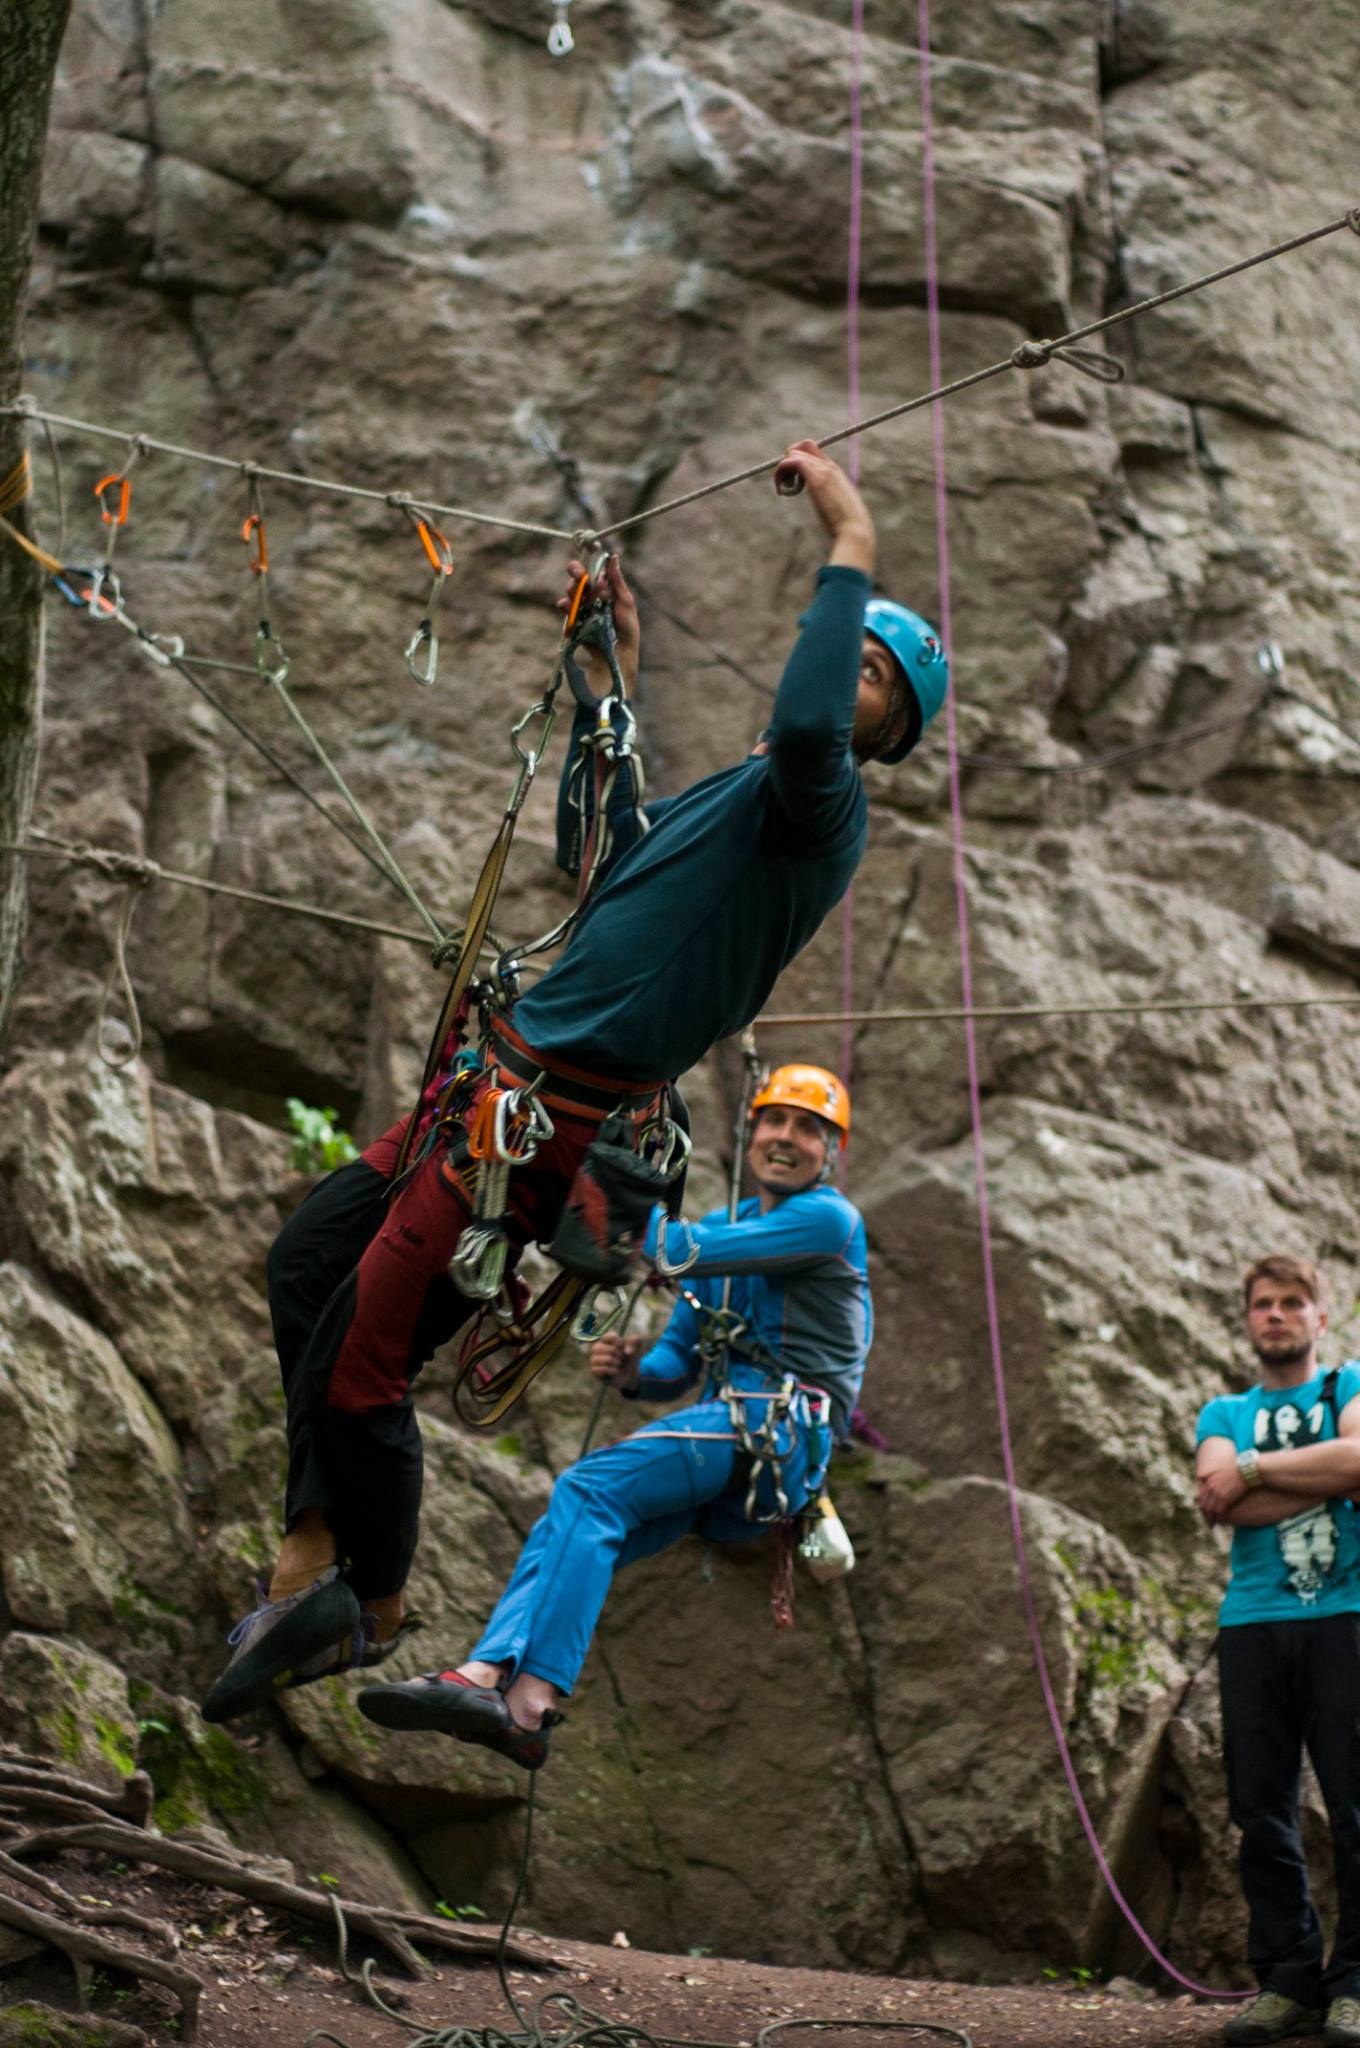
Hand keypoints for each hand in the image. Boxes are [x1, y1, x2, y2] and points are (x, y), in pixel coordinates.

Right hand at [556, 552, 640, 694]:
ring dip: (572, 591)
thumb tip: (614, 558)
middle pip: (580, 583)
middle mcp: (595, 601)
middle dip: (576, 576)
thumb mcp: (625, 602)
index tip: (584, 564)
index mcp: (607, 594)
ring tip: (573, 591)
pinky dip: (565, 607)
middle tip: (574, 571)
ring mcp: (584, 613)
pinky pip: (567, 613)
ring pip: (573, 596)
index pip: (594, 575)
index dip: (587, 568)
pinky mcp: (576, 625)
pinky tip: (564, 605)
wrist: (617, 656)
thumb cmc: (627, 630)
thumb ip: (617, 581)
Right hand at [589, 1333, 643, 1390]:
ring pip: (594, 1359)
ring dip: (609, 1361)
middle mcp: (598, 1350)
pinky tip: (616, 1371)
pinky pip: (595, 1370)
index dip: (616, 1340)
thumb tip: (627, 1351)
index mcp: (607, 1341)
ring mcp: (596, 1362)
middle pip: (596, 1347)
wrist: (632, 1374)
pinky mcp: (596, 1373)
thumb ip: (636, 1340)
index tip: (623, 1345)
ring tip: (618, 1364)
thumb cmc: (631, 1358)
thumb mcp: (638, 1346)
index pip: (606, 1336)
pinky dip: (608, 1370)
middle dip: (612, 1351)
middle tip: (621, 1356)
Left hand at [772, 440, 875, 574]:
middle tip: (785, 484)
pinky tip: (784, 492)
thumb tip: (827, 508)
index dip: (798, 459)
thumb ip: (830, 500)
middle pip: (801, 446)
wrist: (855, 531)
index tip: (793, 480)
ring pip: (792, 452)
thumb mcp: (837, 508)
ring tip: (784, 490)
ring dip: (782, 470)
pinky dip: (780, 474)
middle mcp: (829, 466)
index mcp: (835, 472)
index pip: (812, 450)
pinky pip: (790, 462)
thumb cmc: (848, 527)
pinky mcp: (816, 478)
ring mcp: (823, 470)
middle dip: (788, 462)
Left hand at [1197, 1464, 1247, 1524]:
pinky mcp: (1225, 1497)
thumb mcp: (1225, 1474)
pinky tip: (1221, 1522)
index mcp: (1209, 1480)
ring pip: (1210, 1509)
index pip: (1201, 1496)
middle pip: (1203, 1504)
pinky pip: (1219, 1510)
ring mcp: (1217, 1491)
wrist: (1249, 1469)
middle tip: (1208, 1522)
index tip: (1205, 1513)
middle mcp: (1210, 1485)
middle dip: (1205, 1515)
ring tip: (1213, 1525)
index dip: (1202, 1506)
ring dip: (1210, 1519)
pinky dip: (1219, 1517)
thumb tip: (1220, 1487)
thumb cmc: (1241, 1471)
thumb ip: (1219, 1480)